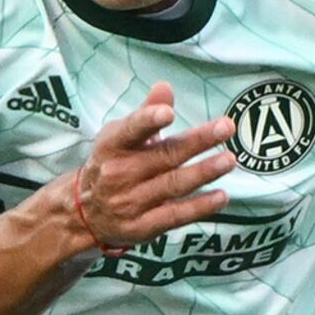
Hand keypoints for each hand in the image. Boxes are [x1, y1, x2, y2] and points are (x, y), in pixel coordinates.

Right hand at [49, 85, 234, 253]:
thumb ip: (146, 113)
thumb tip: (165, 87)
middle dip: (197, 142)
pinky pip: (175, 215)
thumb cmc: (112, 164)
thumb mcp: (120, 136)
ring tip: (229, 160)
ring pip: (173, 184)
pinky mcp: (142, 227)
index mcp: (112, 146)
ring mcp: (130, 202)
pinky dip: (200, 207)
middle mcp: (119, 174)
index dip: (148, 120)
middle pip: (164, 156)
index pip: (130, 131)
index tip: (168, 113)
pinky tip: (222, 196)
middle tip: (225, 127)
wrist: (86, 213)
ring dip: (203, 172)